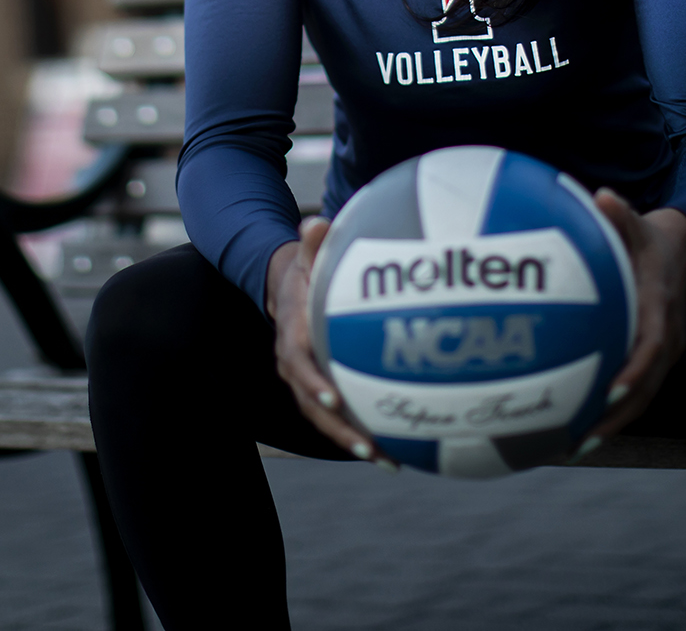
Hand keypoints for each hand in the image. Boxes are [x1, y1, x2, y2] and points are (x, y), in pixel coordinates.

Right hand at [266, 217, 392, 468]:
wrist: (288, 288)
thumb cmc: (307, 270)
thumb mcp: (308, 254)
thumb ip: (314, 244)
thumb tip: (316, 223)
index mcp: (293, 332)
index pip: (298, 360)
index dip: (313, 381)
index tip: (334, 396)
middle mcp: (295, 364)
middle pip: (311, 403)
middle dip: (337, 427)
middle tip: (366, 445)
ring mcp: (306, 381)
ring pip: (324, 418)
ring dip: (352, 440)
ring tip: (387, 462)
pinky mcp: (322, 389)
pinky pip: (339, 417)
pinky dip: (363, 434)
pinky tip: (398, 453)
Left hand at [581, 193, 685, 451]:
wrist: (684, 249)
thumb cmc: (649, 237)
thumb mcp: (637, 222)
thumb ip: (620, 214)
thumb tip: (601, 197)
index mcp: (661, 309)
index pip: (651, 347)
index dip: (632, 372)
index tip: (609, 392)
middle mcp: (668, 337)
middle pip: (646, 387)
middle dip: (615, 416)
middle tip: (580, 439)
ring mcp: (664, 352)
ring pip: (641, 396)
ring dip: (611, 423)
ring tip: (572, 447)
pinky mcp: (653, 359)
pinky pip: (634, 389)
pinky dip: (610, 411)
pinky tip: (575, 428)